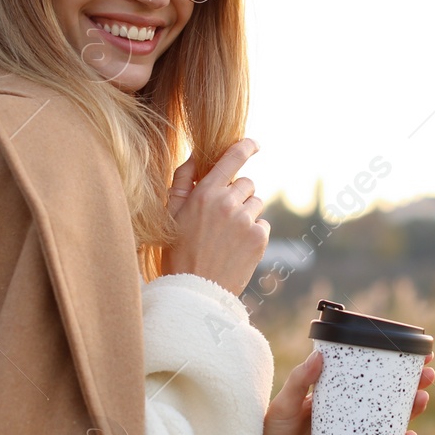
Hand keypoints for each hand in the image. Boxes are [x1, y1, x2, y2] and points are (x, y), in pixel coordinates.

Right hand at [159, 137, 268, 296]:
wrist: (194, 291)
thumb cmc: (177, 251)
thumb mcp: (171, 214)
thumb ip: (183, 182)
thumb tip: (195, 157)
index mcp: (204, 193)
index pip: (231, 159)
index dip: (246, 147)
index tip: (254, 144)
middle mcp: (227, 203)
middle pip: (247, 183)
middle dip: (238, 194)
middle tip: (223, 216)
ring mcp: (245, 220)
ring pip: (256, 203)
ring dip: (246, 213)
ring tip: (227, 235)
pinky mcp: (258, 238)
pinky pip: (263, 224)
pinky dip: (253, 233)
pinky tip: (236, 247)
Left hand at [235, 350, 434, 434]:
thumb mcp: (283, 406)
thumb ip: (299, 382)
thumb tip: (319, 356)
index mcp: (334, 396)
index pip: (368, 375)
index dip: (392, 364)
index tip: (413, 352)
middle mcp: (347, 415)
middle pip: (387, 398)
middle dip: (411, 385)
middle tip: (427, 375)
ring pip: (389, 423)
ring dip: (410, 412)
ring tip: (421, 400)